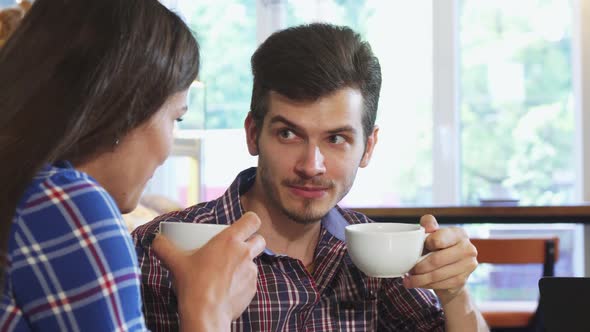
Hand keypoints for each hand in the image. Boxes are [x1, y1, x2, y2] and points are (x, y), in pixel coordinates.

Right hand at [152, 212, 265, 330]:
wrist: (205, 314)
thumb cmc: (192, 284)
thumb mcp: (175, 262)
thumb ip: (163, 247)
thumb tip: (157, 239)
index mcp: (230, 240)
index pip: (253, 220)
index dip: (250, 221)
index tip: (242, 226)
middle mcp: (245, 253)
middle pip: (259, 240)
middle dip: (252, 241)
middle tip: (236, 248)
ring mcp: (251, 272)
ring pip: (254, 262)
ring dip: (244, 264)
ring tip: (227, 272)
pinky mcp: (253, 289)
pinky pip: (251, 281)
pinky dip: (242, 282)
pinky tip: (228, 288)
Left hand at [402, 215, 477, 305]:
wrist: (450, 269)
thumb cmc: (437, 248)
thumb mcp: (432, 234)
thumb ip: (428, 224)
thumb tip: (428, 226)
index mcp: (459, 233)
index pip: (438, 240)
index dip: (425, 245)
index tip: (416, 249)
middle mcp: (468, 248)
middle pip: (436, 260)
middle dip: (418, 267)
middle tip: (409, 269)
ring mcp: (468, 266)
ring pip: (437, 275)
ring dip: (419, 279)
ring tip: (409, 280)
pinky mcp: (463, 280)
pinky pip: (440, 285)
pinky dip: (426, 285)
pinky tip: (418, 284)